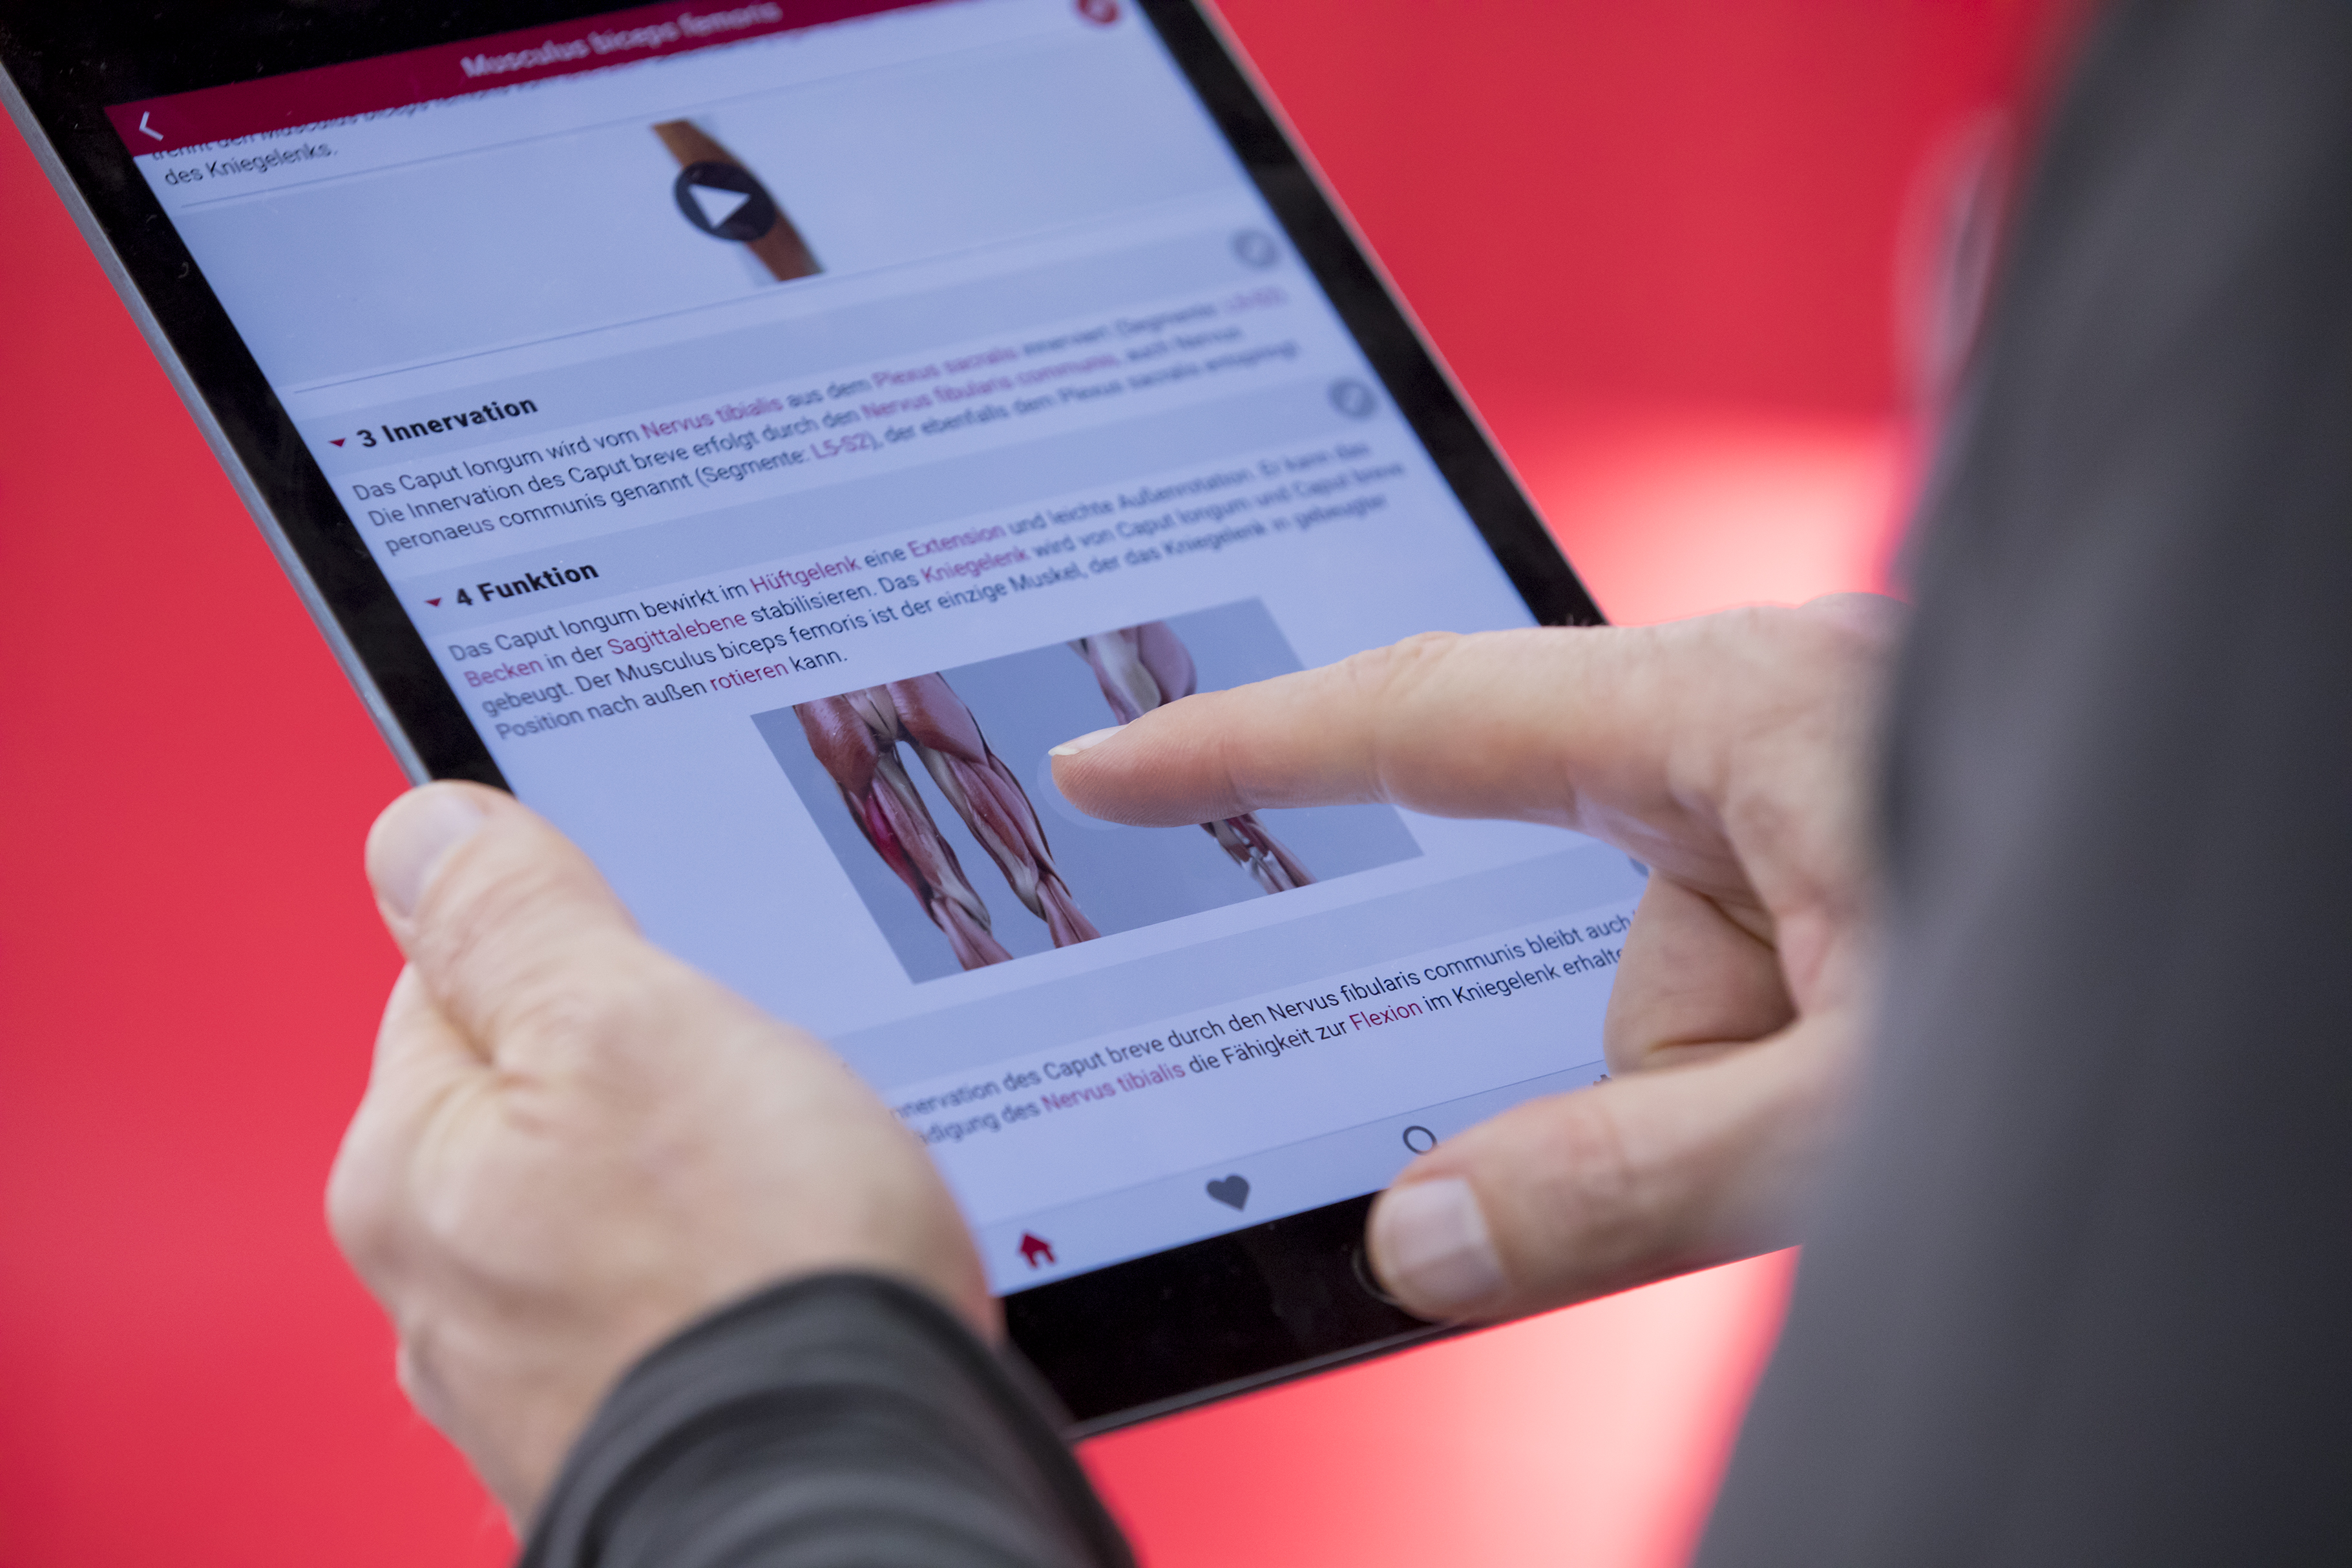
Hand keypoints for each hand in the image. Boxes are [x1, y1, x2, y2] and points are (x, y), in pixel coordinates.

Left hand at [327, 784, 988, 1522]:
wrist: (854, 1501)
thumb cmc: (752, 1272)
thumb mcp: (629, 1024)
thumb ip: (517, 918)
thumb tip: (425, 828)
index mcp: (415, 1169)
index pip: (453, 981)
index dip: (579, 940)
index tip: (666, 946)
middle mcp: (449, 1293)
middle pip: (542, 1102)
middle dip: (650, 1068)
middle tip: (754, 1072)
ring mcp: (544, 1380)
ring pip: (623, 1211)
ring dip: (706, 1182)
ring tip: (802, 1183)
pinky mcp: (643, 1433)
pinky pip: (683, 1306)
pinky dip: (740, 1280)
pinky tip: (806, 1276)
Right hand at [1052, 599, 1896, 1321]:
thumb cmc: (2102, 975)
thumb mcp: (1864, 1118)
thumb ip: (1624, 1187)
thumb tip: (1413, 1243)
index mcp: (1750, 706)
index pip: (1428, 711)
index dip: (1246, 745)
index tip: (1107, 768)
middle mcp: (1769, 711)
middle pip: (1568, 905)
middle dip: (1650, 1057)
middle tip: (1748, 1115)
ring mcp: (1819, 776)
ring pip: (1667, 975)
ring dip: (1745, 1083)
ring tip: (1880, 1103)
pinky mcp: (1856, 841)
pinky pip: (1738, 980)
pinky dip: (1779, 1068)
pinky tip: (1892, 1072)